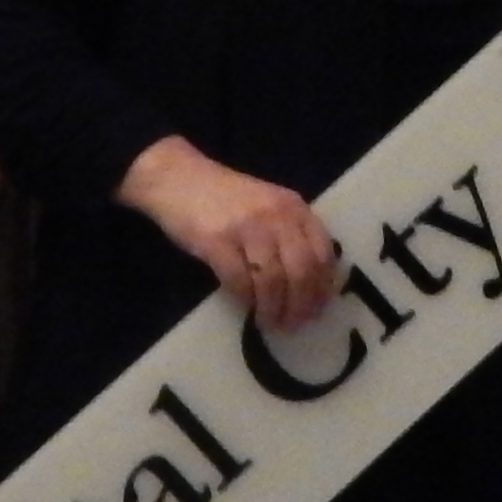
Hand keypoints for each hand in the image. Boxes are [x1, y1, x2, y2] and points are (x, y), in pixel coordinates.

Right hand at [118, 134, 338, 330]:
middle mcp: (276, 215)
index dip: (323, 286)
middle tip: (294, 324)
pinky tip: (247, 308)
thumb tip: (309, 282)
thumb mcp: (269, 206)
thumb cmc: (226, 197)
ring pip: (273, 280)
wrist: (179, 178)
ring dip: (274, 309)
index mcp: (294, 207)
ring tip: (271, 322)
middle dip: (301, 304)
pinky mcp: (217, 241)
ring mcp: (247, 227)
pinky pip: (239, 281)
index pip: (322, 252)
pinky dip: (246, 300)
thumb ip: (291, 233)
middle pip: (301, 270)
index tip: (318, 309)